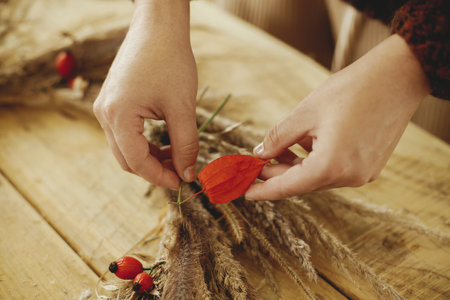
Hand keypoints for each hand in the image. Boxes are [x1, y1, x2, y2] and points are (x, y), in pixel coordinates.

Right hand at [93, 0, 197, 189]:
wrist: (158, 28)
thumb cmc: (170, 62)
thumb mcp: (182, 107)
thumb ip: (186, 144)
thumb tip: (188, 173)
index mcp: (118, 116)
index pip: (136, 162)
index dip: (160, 177)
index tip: (182, 182)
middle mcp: (104, 114)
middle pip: (127, 159)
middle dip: (154, 170)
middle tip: (181, 172)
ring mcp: (105, 107)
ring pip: (125, 148)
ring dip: (150, 157)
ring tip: (177, 155)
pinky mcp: (112, 101)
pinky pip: (125, 133)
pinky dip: (144, 143)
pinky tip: (165, 141)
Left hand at [245, 34, 429, 199]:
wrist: (398, 77)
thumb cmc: (350, 90)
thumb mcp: (304, 113)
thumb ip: (278, 137)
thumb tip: (260, 153)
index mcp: (331, 166)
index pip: (288, 187)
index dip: (264, 190)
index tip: (246, 193)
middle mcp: (349, 177)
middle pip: (303, 183)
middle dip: (278, 174)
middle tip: (257, 163)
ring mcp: (363, 174)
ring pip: (318, 176)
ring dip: (297, 165)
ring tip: (281, 147)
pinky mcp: (370, 166)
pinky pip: (334, 170)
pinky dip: (315, 161)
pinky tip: (306, 143)